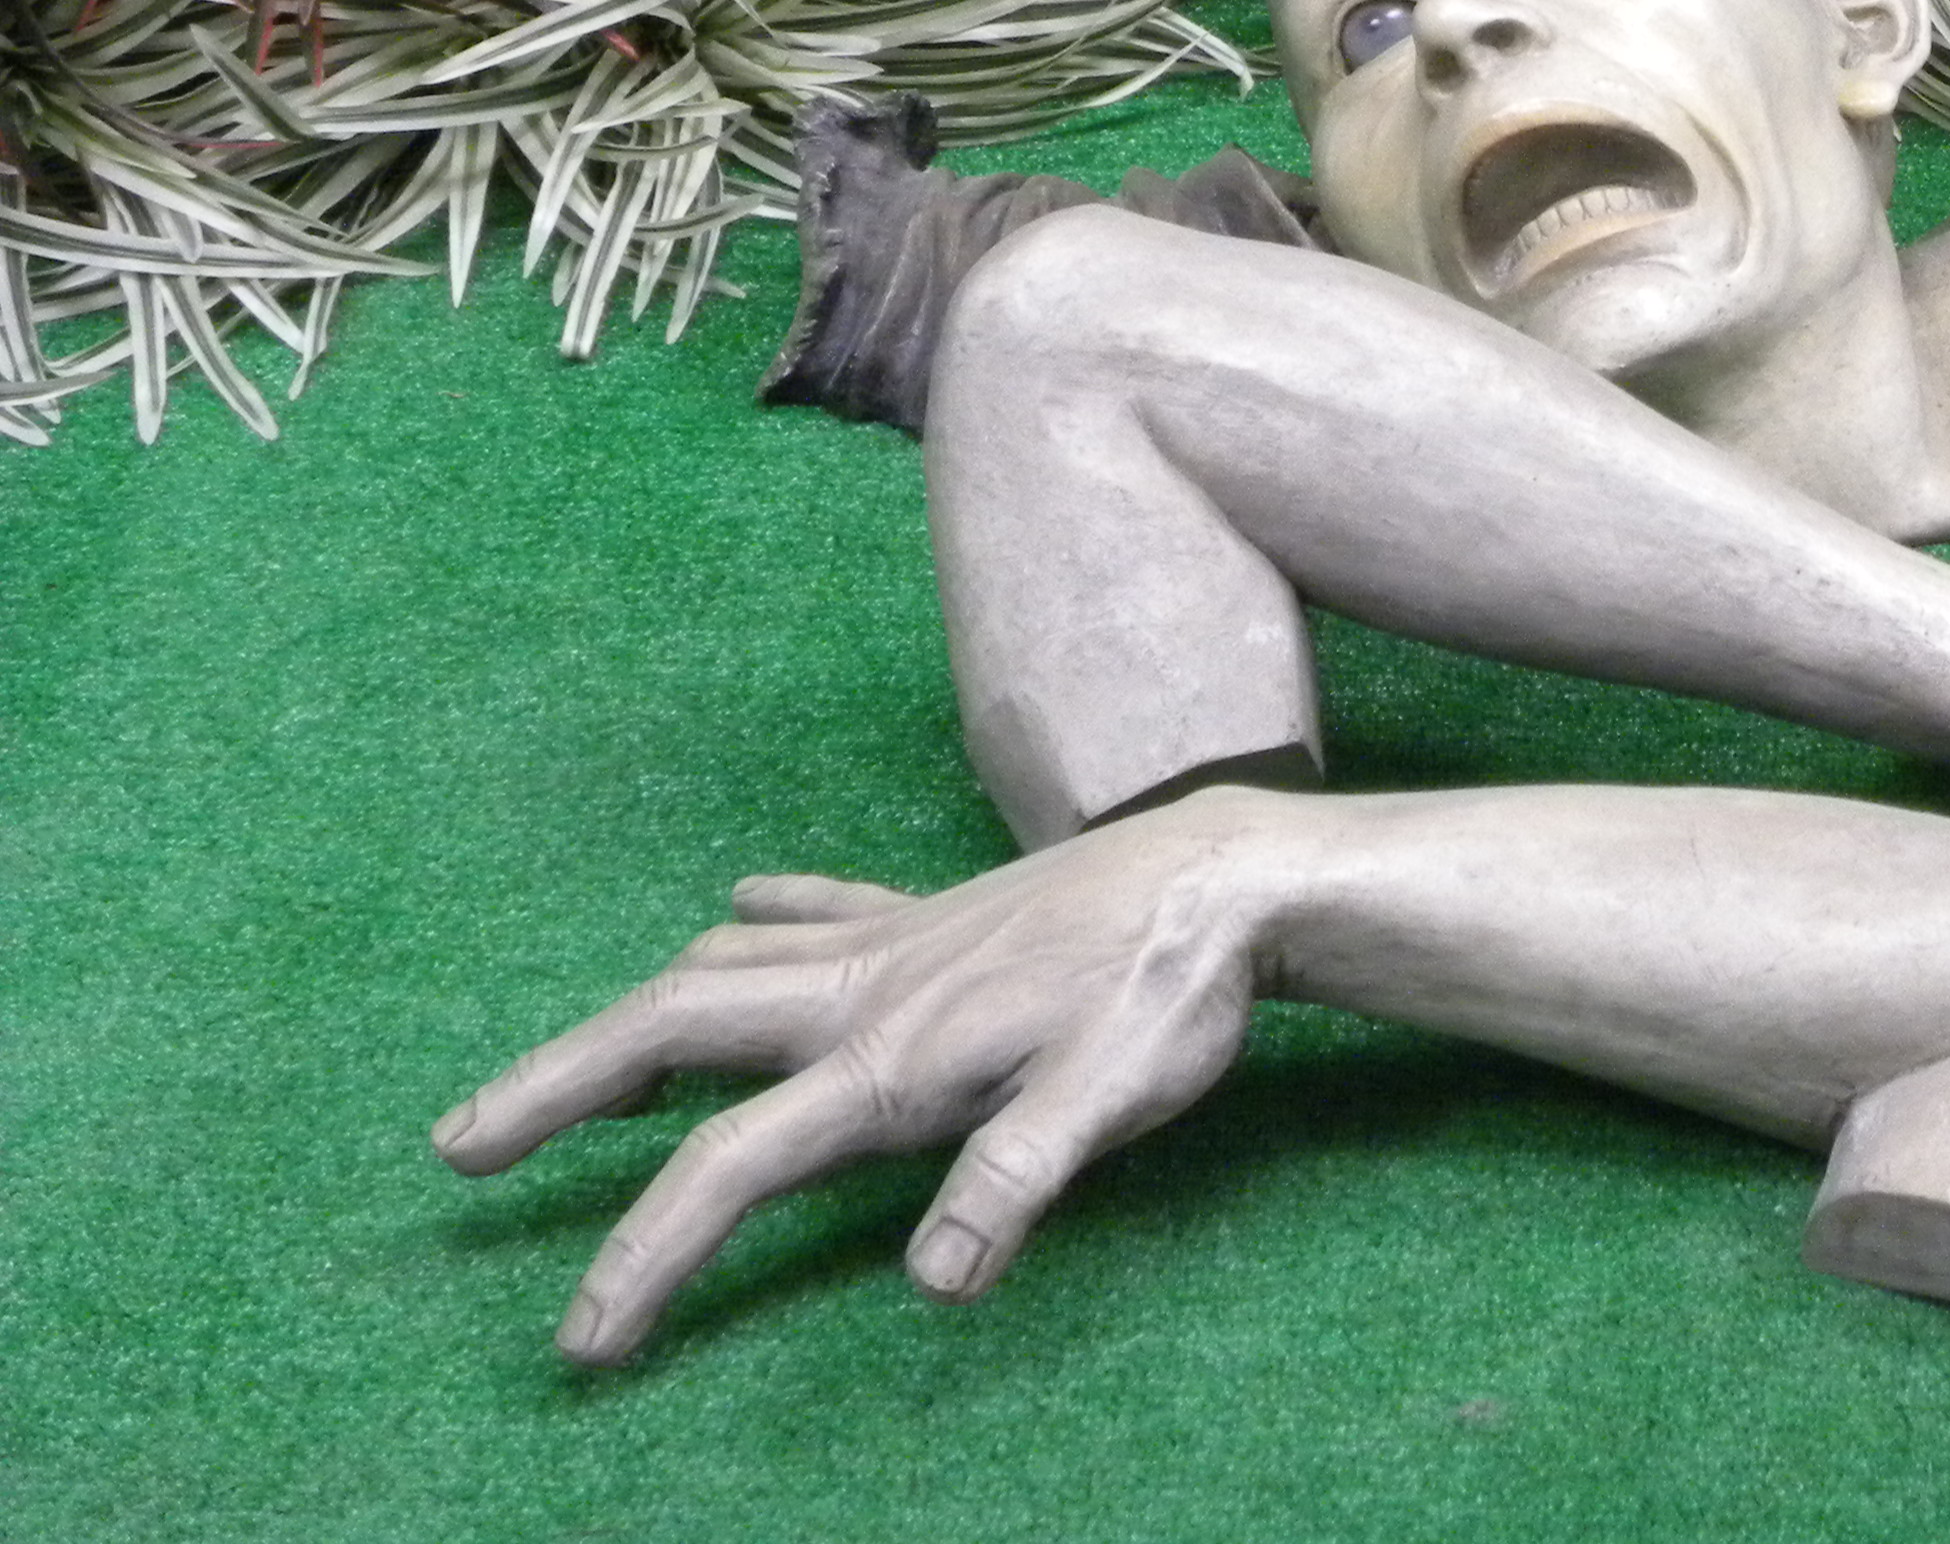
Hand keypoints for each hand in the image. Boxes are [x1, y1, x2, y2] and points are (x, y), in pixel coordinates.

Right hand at [432, 807, 1271, 1363]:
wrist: (1232, 872)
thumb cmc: (1173, 992)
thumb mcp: (1114, 1102)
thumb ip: (1018, 1183)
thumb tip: (932, 1280)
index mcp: (889, 1057)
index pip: (731, 1166)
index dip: (646, 1255)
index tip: (583, 1337)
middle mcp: (867, 990)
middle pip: (671, 1029)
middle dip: (555, 1087)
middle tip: (457, 1143)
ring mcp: (898, 941)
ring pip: (725, 965)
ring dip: (637, 1011)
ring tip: (575, 1060)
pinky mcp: (942, 912)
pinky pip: (824, 906)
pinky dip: (766, 910)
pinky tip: (736, 899)